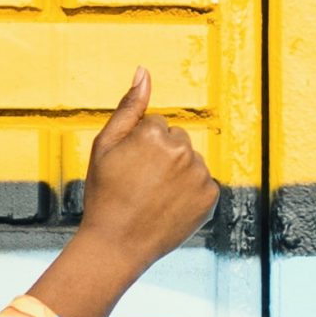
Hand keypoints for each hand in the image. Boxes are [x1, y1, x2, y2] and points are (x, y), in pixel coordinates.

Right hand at [22, 72, 219, 316]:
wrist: (117, 245)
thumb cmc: (104, 195)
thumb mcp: (105, 147)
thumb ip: (128, 107)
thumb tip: (144, 71)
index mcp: (155, 133)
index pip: (155, 127)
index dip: (138, 148)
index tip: (127, 171)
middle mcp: (182, 148)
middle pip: (176, 141)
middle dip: (162, 158)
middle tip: (140, 186)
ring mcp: (199, 174)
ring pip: (190, 163)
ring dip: (176, 176)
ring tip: (154, 200)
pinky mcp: (211, 196)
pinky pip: (201, 185)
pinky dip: (188, 195)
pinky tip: (169, 209)